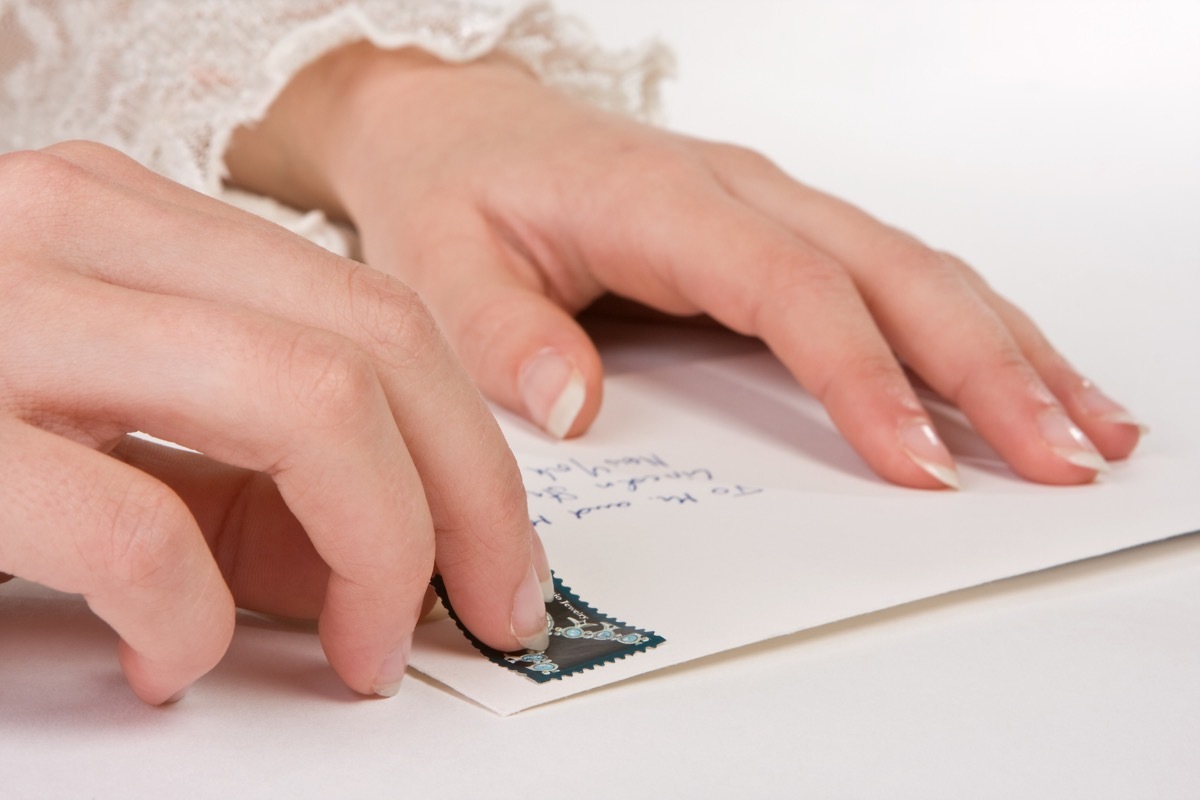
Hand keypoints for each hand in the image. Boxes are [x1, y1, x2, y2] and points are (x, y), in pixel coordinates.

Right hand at [0, 142, 549, 703]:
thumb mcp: (92, 410)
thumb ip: (228, 462)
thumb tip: (371, 550)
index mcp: (129, 220)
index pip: (382, 316)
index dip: (476, 450)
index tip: (500, 558)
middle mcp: (75, 232)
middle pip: (380, 352)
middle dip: (469, 501)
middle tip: (487, 609)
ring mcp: (2, 316)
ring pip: (307, 407)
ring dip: (377, 548)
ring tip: (362, 648)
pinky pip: (136, 526)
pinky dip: (191, 616)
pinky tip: (172, 659)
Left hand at [227, 46, 1141, 488]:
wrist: (455, 125)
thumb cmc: (454, 190)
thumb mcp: (439, 265)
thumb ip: (504, 334)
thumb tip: (578, 409)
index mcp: (662, 203)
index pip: (790, 290)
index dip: (863, 377)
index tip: (922, 466)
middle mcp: (740, 194)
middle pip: (893, 273)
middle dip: (988, 368)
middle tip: (1061, 460)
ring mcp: (772, 207)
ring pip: (919, 267)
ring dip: (1009, 347)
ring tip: (1086, 429)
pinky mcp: (780, 228)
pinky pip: (894, 272)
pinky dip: (970, 326)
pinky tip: (1021, 372)